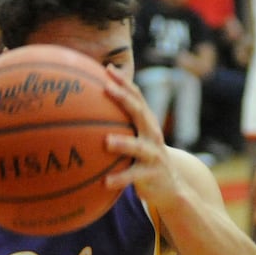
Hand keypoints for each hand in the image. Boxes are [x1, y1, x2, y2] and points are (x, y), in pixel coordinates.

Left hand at [100, 68, 182, 207]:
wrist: (172, 185)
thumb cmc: (144, 158)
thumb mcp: (136, 139)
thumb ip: (118, 125)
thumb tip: (83, 112)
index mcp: (147, 123)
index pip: (137, 97)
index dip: (124, 82)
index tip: (108, 68)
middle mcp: (153, 134)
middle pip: (140, 112)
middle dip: (124, 99)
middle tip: (106, 89)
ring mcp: (154, 154)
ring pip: (138, 147)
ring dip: (123, 143)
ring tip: (107, 141)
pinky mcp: (152, 175)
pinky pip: (133, 176)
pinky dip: (120, 178)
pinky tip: (105, 182)